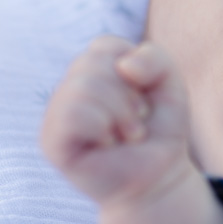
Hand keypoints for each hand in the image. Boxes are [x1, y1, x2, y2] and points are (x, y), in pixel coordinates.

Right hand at [41, 36, 190, 208]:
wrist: (160, 176)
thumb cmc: (160, 130)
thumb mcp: (170, 85)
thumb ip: (155, 58)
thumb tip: (123, 66)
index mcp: (92, 69)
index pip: (105, 46)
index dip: (138, 70)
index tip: (145, 96)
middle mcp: (69, 88)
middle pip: (93, 64)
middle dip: (129, 95)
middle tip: (138, 120)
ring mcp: (57, 114)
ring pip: (83, 87)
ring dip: (121, 113)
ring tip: (128, 134)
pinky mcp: (52, 141)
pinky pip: (72, 115)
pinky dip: (102, 126)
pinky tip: (108, 143)